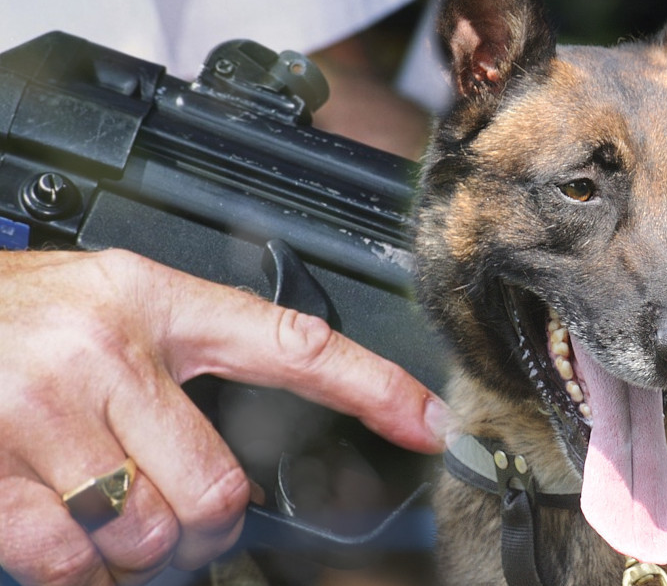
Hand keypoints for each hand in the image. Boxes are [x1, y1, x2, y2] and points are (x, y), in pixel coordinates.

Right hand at [0, 249, 450, 584]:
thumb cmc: (6, 319)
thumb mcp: (103, 305)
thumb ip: (178, 363)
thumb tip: (231, 468)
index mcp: (151, 301)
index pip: (292, 342)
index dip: (373, 386)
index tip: (431, 420)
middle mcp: (107, 350)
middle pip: (215, 490)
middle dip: (196, 524)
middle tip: (160, 507)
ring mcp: (44, 412)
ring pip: (145, 536)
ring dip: (128, 549)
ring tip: (91, 505)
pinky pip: (69, 564)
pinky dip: (70, 569)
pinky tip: (50, 526)